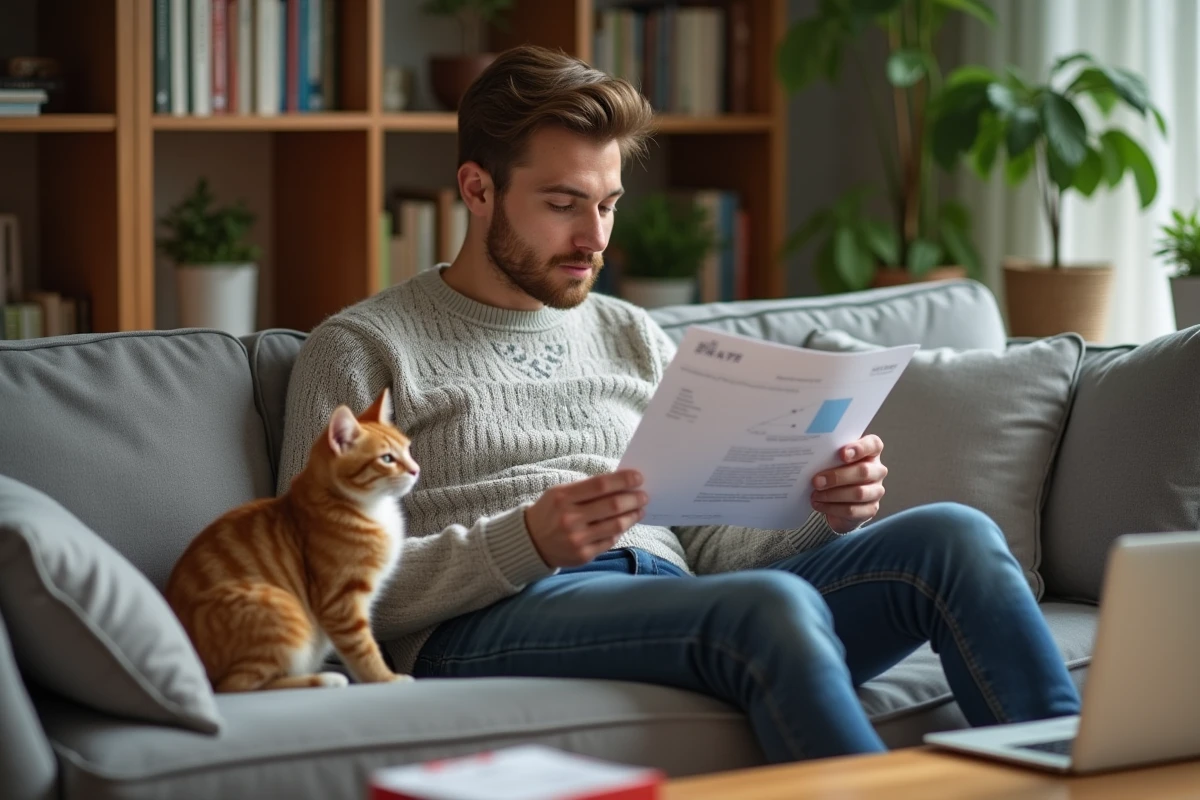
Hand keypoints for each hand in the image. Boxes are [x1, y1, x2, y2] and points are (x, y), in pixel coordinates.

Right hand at [525, 470, 647, 566]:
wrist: (531, 542)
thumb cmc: (551, 512)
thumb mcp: (560, 493)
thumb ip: (587, 487)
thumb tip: (621, 482)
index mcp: (563, 497)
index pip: (600, 485)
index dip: (623, 480)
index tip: (638, 478)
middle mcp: (570, 518)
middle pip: (612, 505)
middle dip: (633, 498)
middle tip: (643, 495)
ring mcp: (577, 539)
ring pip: (616, 525)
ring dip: (632, 515)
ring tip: (639, 509)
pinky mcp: (583, 555)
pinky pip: (610, 541)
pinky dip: (620, 531)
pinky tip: (625, 523)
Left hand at [811, 435, 886, 533]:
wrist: (839, 497)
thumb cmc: (835, 470)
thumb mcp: (833, 458)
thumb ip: (829, 453)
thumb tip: (810, 454)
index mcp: (871, 452)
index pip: (873, 445)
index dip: (859, 448)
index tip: (841, 453)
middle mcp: (877, 471)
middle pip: (864, 471)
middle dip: (837, 477)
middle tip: (816, 481)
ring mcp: (876, 491)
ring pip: (858, 493)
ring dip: (833, 495)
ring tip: (815, 495)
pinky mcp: (870, 509)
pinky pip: (852, 510)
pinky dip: (833, 509)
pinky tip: (820, 505)